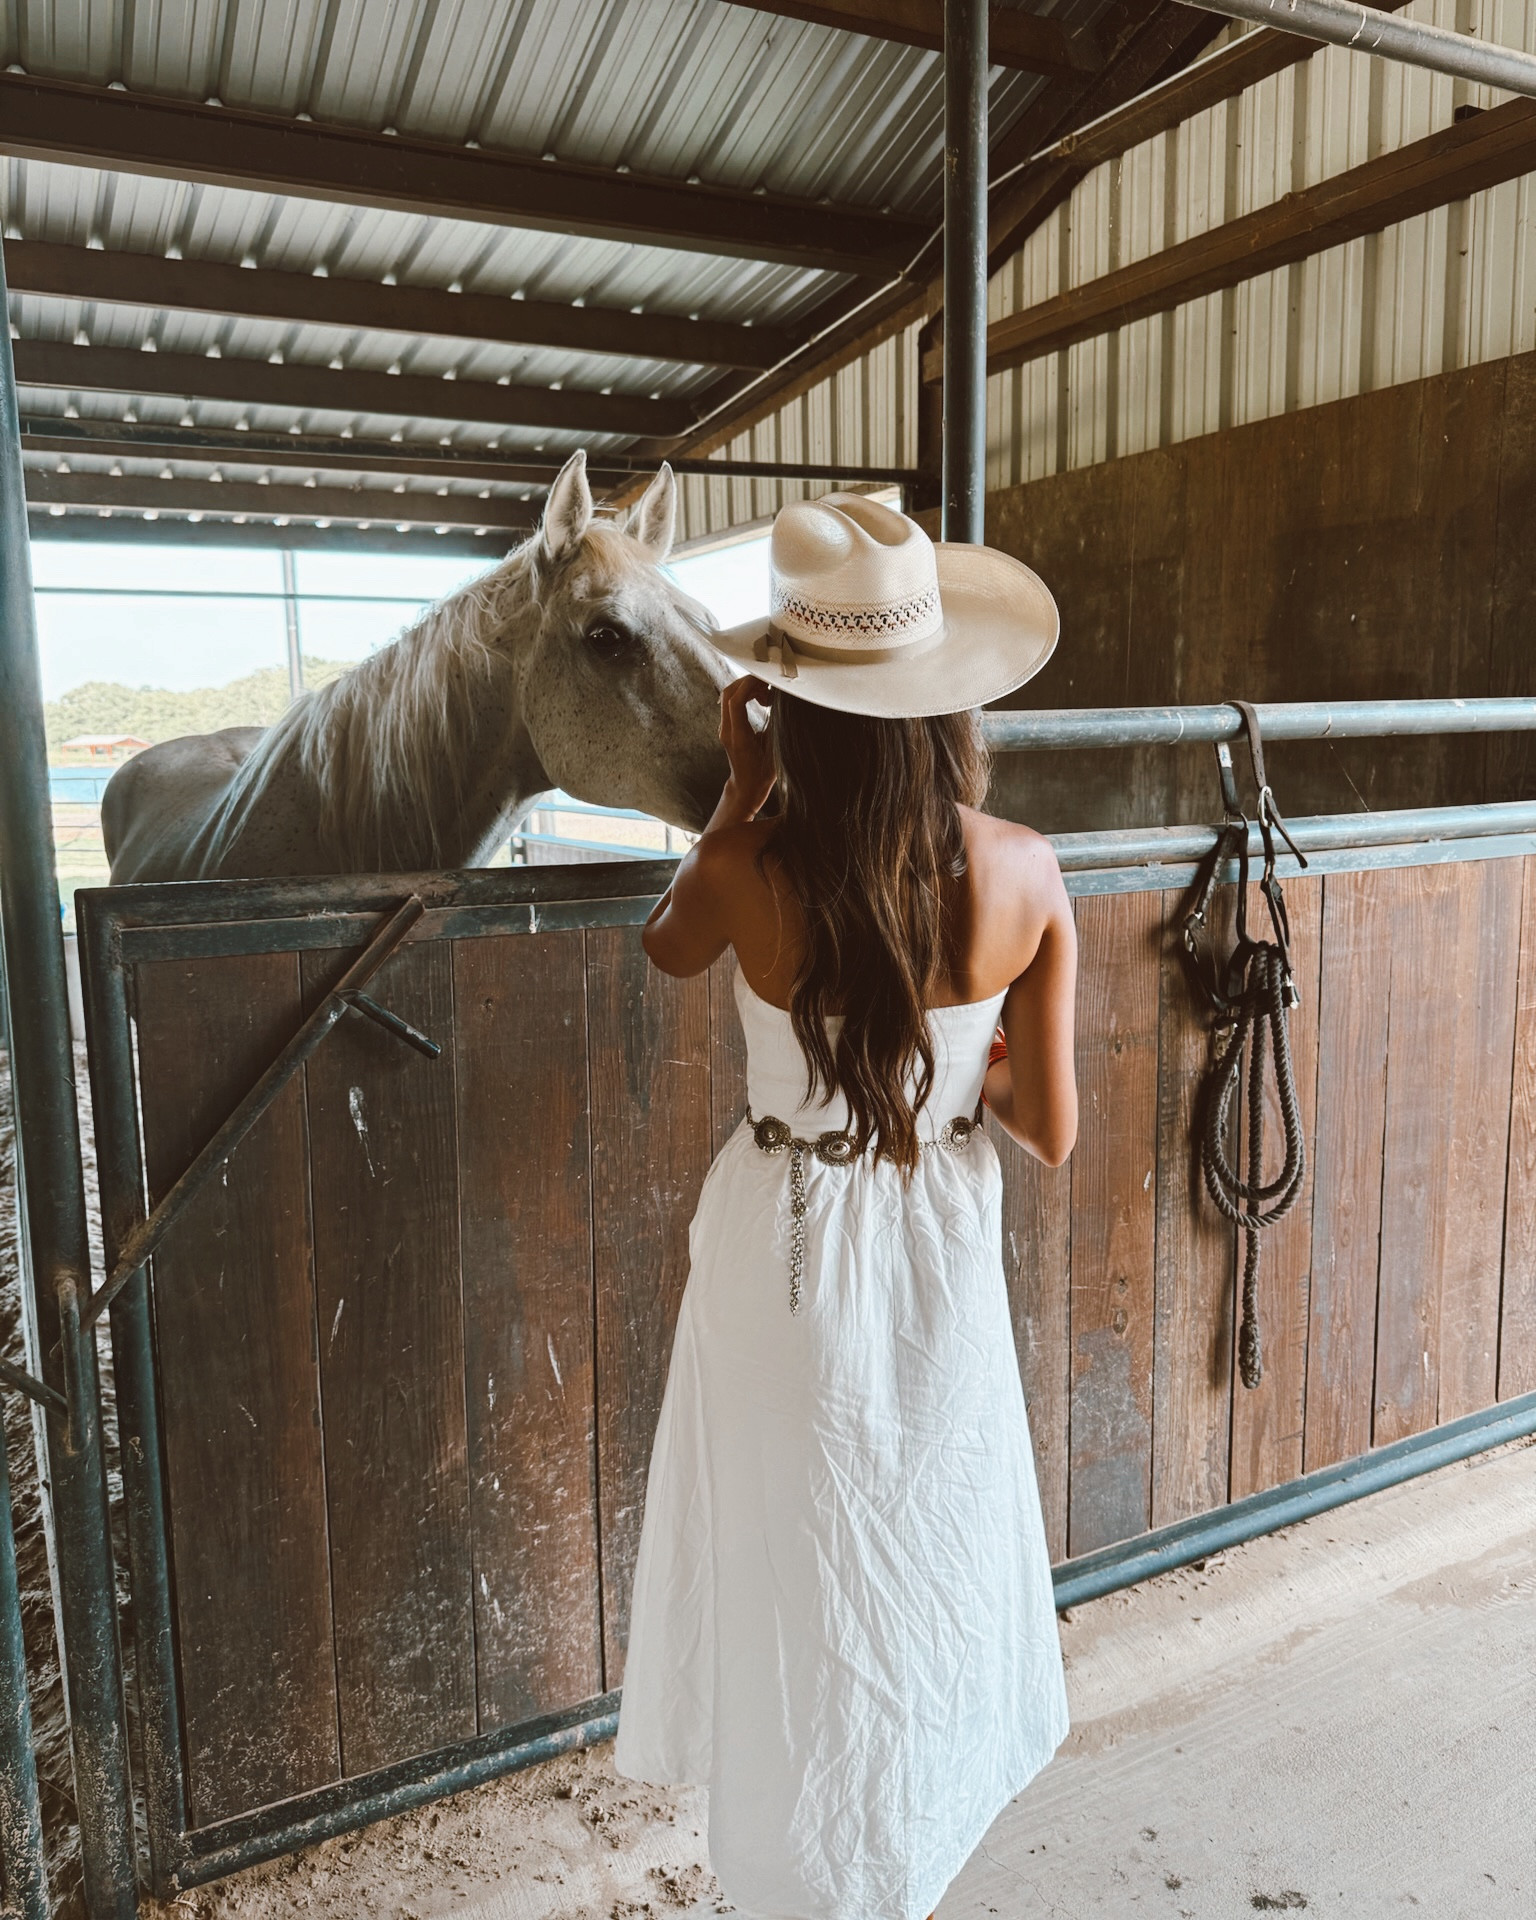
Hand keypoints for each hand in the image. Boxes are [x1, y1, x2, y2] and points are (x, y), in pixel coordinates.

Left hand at [716, 675, 775, 820]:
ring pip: (729, 696)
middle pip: (728, 693)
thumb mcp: (775, 750)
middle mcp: (727, 730)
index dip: (750, 685)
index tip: (767, 680)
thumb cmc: (762, 774)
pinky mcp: (728, 727)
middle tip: (769, 685)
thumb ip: (776, 726)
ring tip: (768, 696)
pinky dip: (747, 696)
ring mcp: (725, 728)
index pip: (737, 701)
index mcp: (738, 736)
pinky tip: (763, 702)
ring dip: (748, 688)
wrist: (747, 788)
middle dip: (748, 682)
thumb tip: (783, 703)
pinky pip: (733, 703)